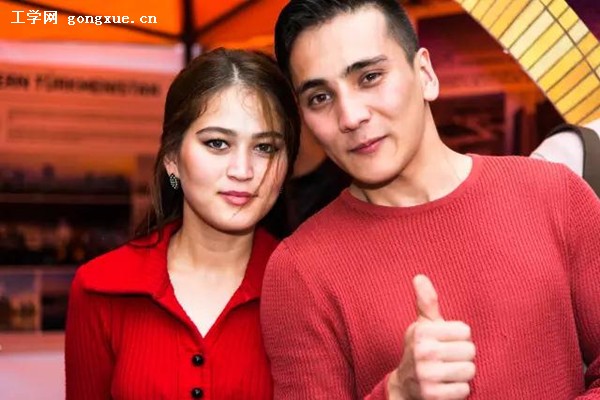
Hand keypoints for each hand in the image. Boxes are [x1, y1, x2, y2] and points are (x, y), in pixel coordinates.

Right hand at [388, 275, 475, 399]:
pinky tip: (445, 386)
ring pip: (470, 371)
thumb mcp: (422, 325)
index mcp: (422, 331)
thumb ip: (426, 302)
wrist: (404, 385)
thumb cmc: (420, 349)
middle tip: (447, 359)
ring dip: (461, 374)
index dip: (458, 338)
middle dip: (462, 356)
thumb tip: (419, 276)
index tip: (445, 342)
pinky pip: (464, 390)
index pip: (465, 331)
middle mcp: (422, 351)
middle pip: (470, 351)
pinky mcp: (433, 395)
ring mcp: (426, 375)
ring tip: (447, 372)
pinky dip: (458, 390)